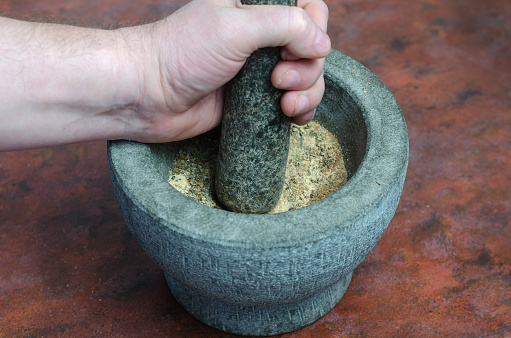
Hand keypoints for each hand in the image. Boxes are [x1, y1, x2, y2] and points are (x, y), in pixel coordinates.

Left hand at [120, 0, 329, 141]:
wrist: (148, 95)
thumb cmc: (182, 53)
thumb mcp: (236, 27)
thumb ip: (285, 25)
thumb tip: (322, 43)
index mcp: (256, 4)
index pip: (308, 6)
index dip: (312, 28)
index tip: (292, 48)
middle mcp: (262, 34)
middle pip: (313, 46)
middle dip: (307, 67)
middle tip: (277, 79)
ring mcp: (260, 68)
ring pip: (308, 76)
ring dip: (308, 91)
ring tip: (284, 104)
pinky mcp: (256, 98)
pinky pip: (295, 101)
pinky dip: (302, 110)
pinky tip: (292, 116)